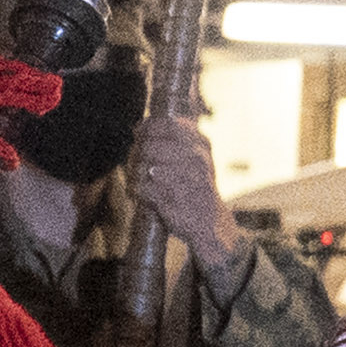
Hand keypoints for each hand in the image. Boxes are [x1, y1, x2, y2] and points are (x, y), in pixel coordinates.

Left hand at [132, 112, 236, 277]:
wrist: (211, 222)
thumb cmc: (194, 185)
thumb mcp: (192, 156)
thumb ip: (169, 139)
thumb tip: (137, 128)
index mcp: (201, 144)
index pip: (168, 125)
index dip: (147, 127)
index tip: (138, 134)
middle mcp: (197, 159)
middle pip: (149, 146)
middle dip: (136, 155)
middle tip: (135, 164)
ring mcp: (187, 180)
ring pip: (144, 167)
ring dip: (134, 174)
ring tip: (136, 181)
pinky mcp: (175, 201)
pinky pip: (142, 188)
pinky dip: (136, 191)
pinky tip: (139, 194)